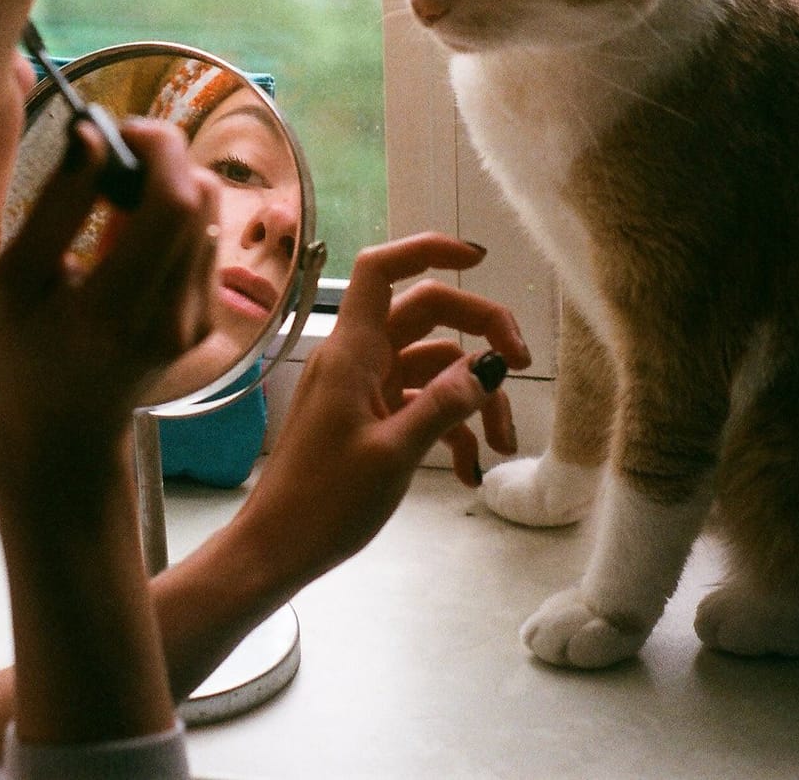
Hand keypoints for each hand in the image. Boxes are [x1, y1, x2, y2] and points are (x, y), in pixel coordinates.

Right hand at [0, 116, 220, 469]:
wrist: (62, 426)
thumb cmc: (22, 350)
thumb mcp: (17, 279)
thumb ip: (57, 205)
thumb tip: (90, 134)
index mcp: (114, 311)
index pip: (170, 202)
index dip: (154, 147)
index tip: (116, 129)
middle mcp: (170, 318)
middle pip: (199, 198)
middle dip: (162, 158)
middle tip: (112, 156)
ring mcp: (196, 322)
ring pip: (208, 213)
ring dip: (168, 185)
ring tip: (115, 199)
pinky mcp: (206, 320)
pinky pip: (204, 240)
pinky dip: (174, 218)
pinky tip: (131, 236)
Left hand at [232, 233, 530, 585]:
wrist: (276, 549)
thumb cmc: (323, 501)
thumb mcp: (393, 453)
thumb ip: (444, 404)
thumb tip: (490, 366)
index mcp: (352, 350)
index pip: (382, 270)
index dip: (427, 250)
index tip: (478, 261)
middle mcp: (358, 359)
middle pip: (426, 314)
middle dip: (479, 332)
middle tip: (522, 366)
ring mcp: (364, 390)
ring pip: (432, 366)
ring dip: (473, 396)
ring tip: (502, 445)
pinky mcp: (370, 421)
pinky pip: (420, 405)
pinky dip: (452, 429)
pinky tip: (471, 473)